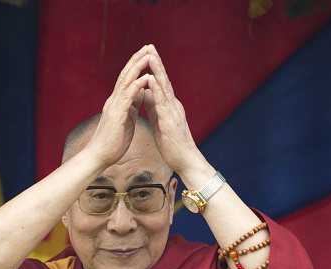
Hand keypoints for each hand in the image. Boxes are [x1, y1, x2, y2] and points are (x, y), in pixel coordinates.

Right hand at [84, 45, 150, 167]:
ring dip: (138, 67)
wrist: (100, 156)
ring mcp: (115, 106)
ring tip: (148, 55)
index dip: (137, 65)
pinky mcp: (117, 115)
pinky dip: (137, 86)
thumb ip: (132, 105)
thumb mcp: (127, 119)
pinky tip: (146, 78)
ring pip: (126, 81)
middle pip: (126, 74)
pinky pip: (128, 97)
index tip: (147, 53)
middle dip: (137, 59)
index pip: (128, 78)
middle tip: (148, 46)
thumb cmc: (114, 140)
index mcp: (118, 101)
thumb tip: (140, 93)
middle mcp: (115, 100)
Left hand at [143, 45, 206, 176]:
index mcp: (169, 106)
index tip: (147, 54)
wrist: (185, 161)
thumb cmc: (172, 145)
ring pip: (164, 87)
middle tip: (150, 46)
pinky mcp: (170, 121)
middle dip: (156, 63)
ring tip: (151, 55)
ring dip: (157, 71)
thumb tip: (145, 93)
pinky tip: (150, 79)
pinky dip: (156, 90)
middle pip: (163, 80)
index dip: (154, 68)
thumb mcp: (158, 122)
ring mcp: (173, 112)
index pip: (160, 83)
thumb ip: (152, 107)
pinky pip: (162, 103)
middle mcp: (173, 105)